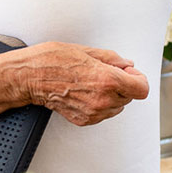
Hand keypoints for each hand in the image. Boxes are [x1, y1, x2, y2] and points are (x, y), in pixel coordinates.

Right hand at [15, 42, 148, 125]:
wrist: (29, 78)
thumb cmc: (52, 61)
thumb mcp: (87, 51)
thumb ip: (113, 60)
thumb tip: (126, 64)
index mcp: (108, 80)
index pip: (142, 88)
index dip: (137, 78)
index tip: (129, 73)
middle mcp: (103, 100)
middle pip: (130, 97)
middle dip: (123, 84)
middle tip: (107, 73)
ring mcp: (94, 113)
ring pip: (117, 106)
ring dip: (112, 95)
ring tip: (92, 82)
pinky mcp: (84, 120)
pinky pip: (102, 113)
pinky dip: (99, 104)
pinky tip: (85, 92)